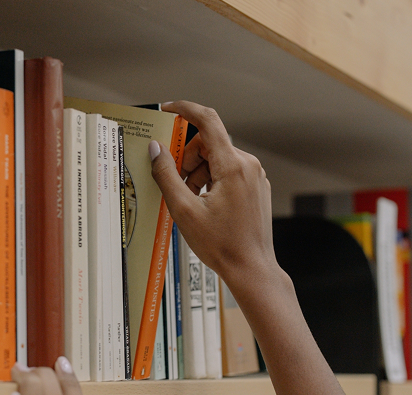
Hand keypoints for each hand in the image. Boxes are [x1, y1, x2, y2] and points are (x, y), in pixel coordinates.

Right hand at [149, 101, 278, 297]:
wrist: (251, 268)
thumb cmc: (221, 244)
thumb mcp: (184, 210)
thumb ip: (166, 175)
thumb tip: (155, 149)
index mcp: (233, 166)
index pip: (208, 121)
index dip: (185, 110)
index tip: (168, 110)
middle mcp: (248, 165)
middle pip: (209, 144)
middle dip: (188, 159)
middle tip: (176, 184)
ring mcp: (255, 177)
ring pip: (218, 159)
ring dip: (198, 173)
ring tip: (190, 201)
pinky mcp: (256, 187)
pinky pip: (229, 172)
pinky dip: (212, 181)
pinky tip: (204, 204)